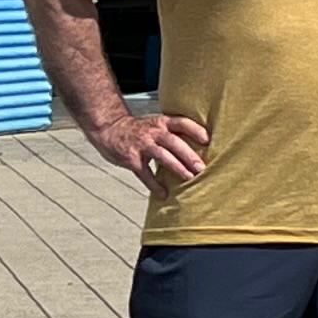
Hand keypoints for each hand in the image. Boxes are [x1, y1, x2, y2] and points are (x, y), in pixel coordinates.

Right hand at [91, 106, 212, 190]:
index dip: (195, 130)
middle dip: (188, 155)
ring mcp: (142, 145)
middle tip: (201, 167)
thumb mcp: (157, 124)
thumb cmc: (139, 129)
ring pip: (162, 155)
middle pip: (174, 142)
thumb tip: (201, 147)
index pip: (181, 123)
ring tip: (189, 177)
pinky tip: (163, 194)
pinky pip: (144, 173)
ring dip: (176, 167)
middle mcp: (153, 132)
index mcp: (162, 123)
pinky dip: (154, 185)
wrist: (109, 128)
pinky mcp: (131, 158)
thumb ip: (174, 133)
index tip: (207, 140)